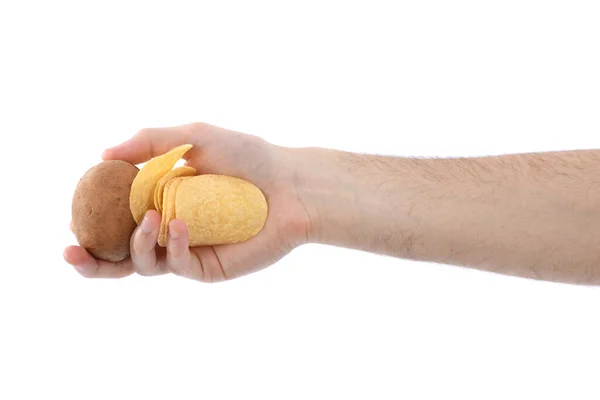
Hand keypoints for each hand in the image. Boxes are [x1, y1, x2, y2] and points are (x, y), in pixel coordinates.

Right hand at [64, 122, 310, 281]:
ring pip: (142, 264)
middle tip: (72, 250)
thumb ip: (149, 142)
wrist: (290, 183)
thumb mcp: (193, 138)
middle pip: (119, 254)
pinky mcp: (208, 267)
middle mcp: (168, 228)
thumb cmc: (248, 157)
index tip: (73, 214)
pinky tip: (178, 225)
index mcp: (160, 199)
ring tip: (148, 219)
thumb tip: (103, 154)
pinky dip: (171, 246)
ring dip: (133, 245)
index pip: (115, 217)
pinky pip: (176, 264)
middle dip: (90, 259)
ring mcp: (187, 249)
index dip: (91, 220)